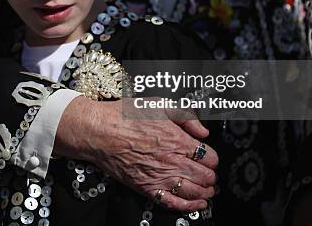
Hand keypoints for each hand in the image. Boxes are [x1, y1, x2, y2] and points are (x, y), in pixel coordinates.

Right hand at [54, 97, 218, 211]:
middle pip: (205, 176)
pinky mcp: (147, 188)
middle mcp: (172, 161)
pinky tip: (196, 204)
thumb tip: (203, 131)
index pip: (209, 156)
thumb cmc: (124, 116)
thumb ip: (185, 115)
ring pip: (194, 191)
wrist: (99, 132)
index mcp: (177, 140)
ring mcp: (160, 176)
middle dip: (210, 175)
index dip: (212, 157)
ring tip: (207, 189)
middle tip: (209, 174)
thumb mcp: (158, 104)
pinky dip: (189, 206)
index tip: (208, 157)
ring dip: (205, 192)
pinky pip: (173, 203)